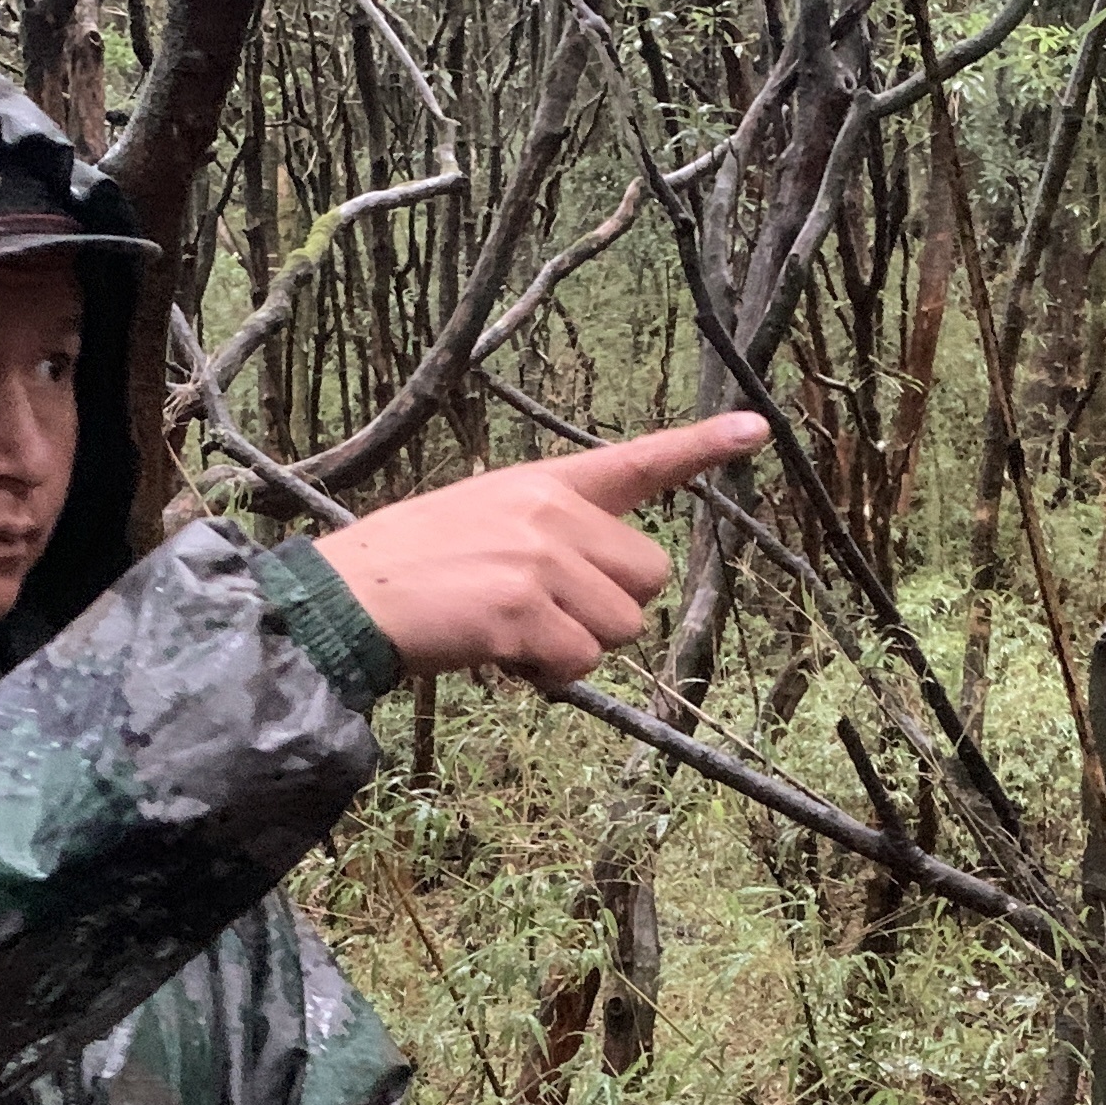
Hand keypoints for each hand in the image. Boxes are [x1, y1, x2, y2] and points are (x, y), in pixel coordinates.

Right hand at [312, 410, 768, 682]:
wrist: (348, 595)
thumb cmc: (414, 568)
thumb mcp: (486, 519)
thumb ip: (554, 537)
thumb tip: (610, 598)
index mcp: (545, 484)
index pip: (638, 460)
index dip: (702, 446)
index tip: (757, 428)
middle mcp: (552, 513)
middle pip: (648, 578)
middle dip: (608, 611)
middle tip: (545, 614)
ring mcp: (540, 560)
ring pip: (621, 629)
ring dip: (575, 649)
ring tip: (511, 634)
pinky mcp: (522, 610)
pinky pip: (578, 664)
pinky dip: (547, 676)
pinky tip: (501, 656)